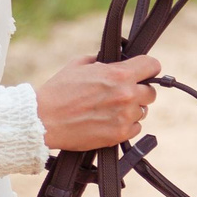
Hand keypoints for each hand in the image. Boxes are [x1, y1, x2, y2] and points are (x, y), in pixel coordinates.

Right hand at [35, 54, 161, 149]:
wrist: (44, 120)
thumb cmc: (59, 91)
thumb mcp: (79, 64)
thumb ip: (103, 62)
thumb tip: (114, 61)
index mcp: (119, 74)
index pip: (152, 65)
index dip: (148, 67)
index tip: (144, 71)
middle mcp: (126, 95)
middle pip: (151, 92)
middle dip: (139, 90)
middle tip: (123, 93)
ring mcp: (124, 117)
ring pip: (142, 111)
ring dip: (131, 109)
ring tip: (110, 109)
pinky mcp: (118, 135)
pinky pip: (135, 128)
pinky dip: (126, 125)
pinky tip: (109, 121)